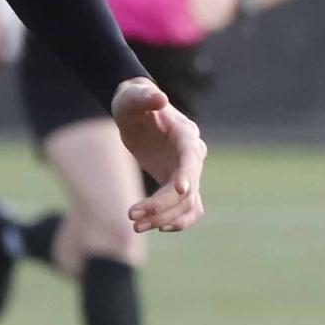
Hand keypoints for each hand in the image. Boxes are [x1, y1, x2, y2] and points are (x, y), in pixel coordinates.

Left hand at [111, 77, 207, 233]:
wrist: (136, 111)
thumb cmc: (133, 102)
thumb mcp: (132, 98)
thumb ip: (144, 97)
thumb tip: (159, 97)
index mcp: (185, 134)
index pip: (191, 157)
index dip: (188, 173)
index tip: (180, 189)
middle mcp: (192, 155)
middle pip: (187, 187)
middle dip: (162, 204)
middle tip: (131, 215)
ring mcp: (188, 171)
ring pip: (187, 203)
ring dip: (165, 217)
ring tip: (135, 225)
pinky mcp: (179, 182)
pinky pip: (187, 208)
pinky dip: (177, 220)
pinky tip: (157, 228)